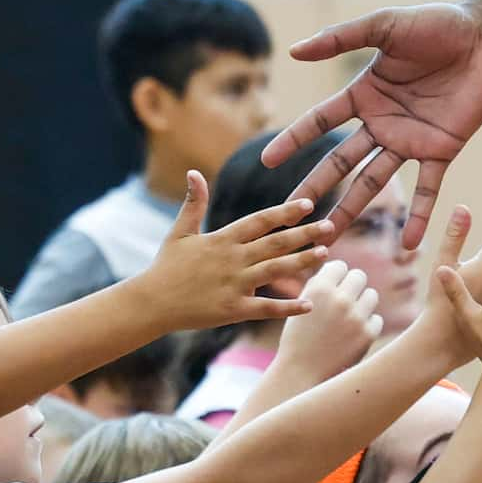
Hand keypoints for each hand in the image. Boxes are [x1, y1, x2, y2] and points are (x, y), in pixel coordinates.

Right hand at [137, 174, 330, 332]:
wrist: (151, 303)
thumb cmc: (166, 267)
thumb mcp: (179, 232)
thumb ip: (193, 203)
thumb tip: (194, 172)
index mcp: (222, 239)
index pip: (259, 221)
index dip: (284, 212)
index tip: (308, 203)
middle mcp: (232, 259)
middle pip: (274, 244)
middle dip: (303, 234)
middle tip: (331, 226)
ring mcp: (234, 285)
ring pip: (274, 271)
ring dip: (301, 263)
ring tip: (325, 255)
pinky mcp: (233, 310)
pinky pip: (266, 308)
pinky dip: (288, 307)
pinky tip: (310, 304)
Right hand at [264, 2, 481, 251]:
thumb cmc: (437, 24)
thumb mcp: (385, 26)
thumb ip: (341, 38)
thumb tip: (293, 51)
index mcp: (364, 94)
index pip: (320, 121)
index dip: (294, 139)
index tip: (268, 161)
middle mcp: (382, 122)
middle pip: (341, 161)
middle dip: (315, 187)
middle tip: (289, 214)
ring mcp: (411, 140)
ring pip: (374, 181)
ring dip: (352, 209)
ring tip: (330, 237)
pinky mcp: (442, 149)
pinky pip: (427, 189)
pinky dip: (418, 216)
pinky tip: (408, 245)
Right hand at [272, 261, 383, 383]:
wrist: (301, 373)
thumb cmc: (298, 337)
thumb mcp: (301, 304)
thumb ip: (320, 284)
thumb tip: (340, 267)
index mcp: (319, 288)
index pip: (340, 265)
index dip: (336, 277)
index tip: (332, 289)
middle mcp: (339, 298)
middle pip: (359, 276)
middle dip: (352, 287)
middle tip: (344, 302)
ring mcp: (356, 316)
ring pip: (372, 295)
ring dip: (362, 304)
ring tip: (348, 318)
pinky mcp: (368, 335)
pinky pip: (376, 319)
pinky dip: (367, 325)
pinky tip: (353, 335)